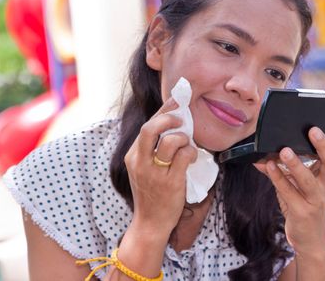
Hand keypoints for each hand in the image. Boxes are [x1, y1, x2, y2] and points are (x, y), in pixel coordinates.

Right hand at [124, 97, 197, 236]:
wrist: (150, 222)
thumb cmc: (151, 193)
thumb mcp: (143, 168)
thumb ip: (152, 149)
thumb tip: (173, 124)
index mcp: (132, 155)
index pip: (146, 125)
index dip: (163, 110)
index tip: (177, 101)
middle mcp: (140, 162)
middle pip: (150, 128)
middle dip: (168, 118)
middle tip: (181, 120)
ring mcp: (154, 173)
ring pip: (169, 141)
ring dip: (183, 137)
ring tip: (187, 143)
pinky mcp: (170, 183)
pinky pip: (184, 157)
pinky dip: (191, 152)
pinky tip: (192, 157)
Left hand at [254, 127, 324, 256]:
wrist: (311, 241)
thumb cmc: (304, 208)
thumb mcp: (298, 187)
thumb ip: (283, 171)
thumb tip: (263, 157)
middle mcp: (324, 187)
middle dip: (323, 146)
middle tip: (313, 130)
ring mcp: (315, 200)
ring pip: (307, 179)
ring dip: (295, 164)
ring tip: (284, 150)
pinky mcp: (302, 212)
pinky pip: (288, 192)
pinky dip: (277, 178)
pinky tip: (267, 166)